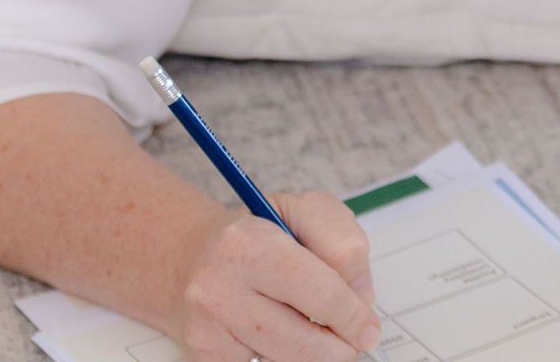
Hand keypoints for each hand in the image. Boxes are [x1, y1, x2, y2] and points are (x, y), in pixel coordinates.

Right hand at [172, 192, 383, 361]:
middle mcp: (219, 291)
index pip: (318, 292)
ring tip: (314, 331)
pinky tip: (278, 337)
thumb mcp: (304, 213)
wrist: (190, 257)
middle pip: (304, 344)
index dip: (352, 315)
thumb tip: (360, 298)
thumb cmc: (257, 236)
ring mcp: (207, 331)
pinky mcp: (203, 357)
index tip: (368, 327)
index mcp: (247, 246)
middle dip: (339, 347)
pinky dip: (282, 358)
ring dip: (312, 355)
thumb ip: (342, 243)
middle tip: (350, 340)